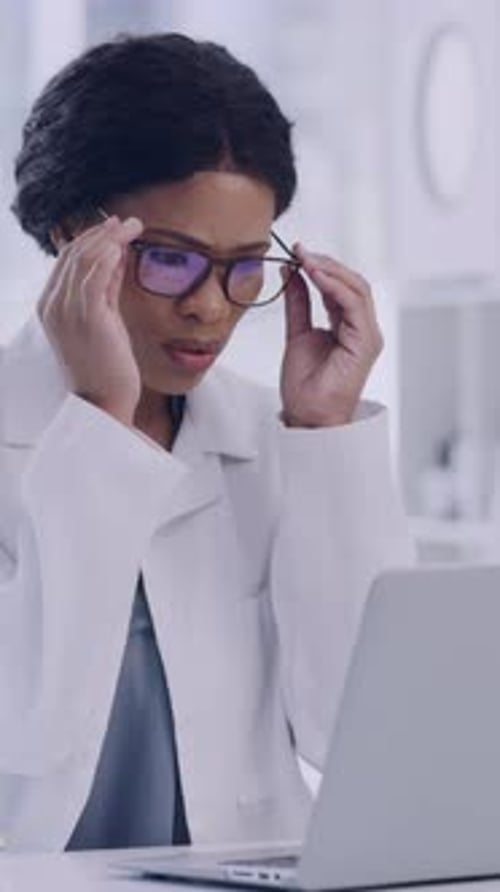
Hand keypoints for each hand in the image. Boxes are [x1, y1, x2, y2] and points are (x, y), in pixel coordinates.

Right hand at [38, 215, 143, 425]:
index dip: (92, 238)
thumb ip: (107, 288)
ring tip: (133, 225)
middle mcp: (53, 306)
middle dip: (102, 231)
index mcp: (51, 306)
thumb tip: (118, 257)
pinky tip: (123, 243)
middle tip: (129, 221)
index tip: (116, 228)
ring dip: (110, 236)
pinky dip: (108, 254)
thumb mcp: (104, 319)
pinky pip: (93, 274)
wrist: (104, 402)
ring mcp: (66, 311)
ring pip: (84, 258)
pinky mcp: (87, 316)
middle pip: (73, 253)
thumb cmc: (106, 365)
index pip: (66, 260)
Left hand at [280, 244, 382, 427]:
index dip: (320, 266)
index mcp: (348, 326)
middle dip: (326, 263)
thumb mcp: (297, 332)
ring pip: (357, 289)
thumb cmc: (305, 386)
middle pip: (353, 283)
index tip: (297, 252)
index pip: (341, 286)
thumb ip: (298, 302)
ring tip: (305, 259)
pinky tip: (315, 275)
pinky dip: (335, 286)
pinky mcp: (365, 343)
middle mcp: (362, 329)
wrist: (306, 416)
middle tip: (301, 251)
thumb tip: (291, 272)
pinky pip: (354, 305)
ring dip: (330, 270)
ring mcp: (367, 336)